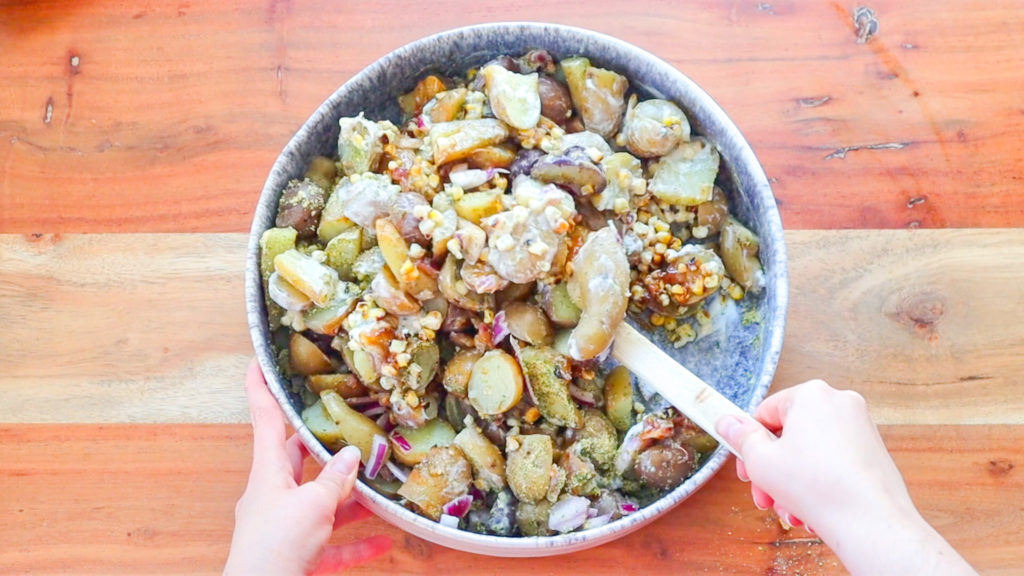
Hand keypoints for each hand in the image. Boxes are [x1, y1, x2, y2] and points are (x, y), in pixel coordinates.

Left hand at [224, 360, 390, 575]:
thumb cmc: (276, 546)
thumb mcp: (311, 506)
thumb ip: (334, 480)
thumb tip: (351, 455)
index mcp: (268, 472)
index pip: (264, 418)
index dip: (260, 387)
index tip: (259, 359)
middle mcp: (274, 495)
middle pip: (300, 460)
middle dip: (327, 446)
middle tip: (353, 425)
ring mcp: (286, 526)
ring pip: (322, 502)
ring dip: (350, 496)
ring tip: (382, 483)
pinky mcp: (300, 555)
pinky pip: (333, 544)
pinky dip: (358, 542)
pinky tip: (386, 540)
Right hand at [716, 380, 975, 575]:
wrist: (871, 524)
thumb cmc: (818, 488)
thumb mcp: (761, 461)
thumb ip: (741, 437)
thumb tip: (727, 421)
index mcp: (812, 394)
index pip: (765, 412)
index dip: (749, 444)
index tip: (745, 467)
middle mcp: (840, 403)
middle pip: (789, 435)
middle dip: (772, 470)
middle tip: (764, 495)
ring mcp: (861, 427)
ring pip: (810, 453)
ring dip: (792, 483)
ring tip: (789, 510)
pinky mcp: (873, 452)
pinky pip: (833, 463)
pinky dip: (818, 484)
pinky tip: (811, 511)